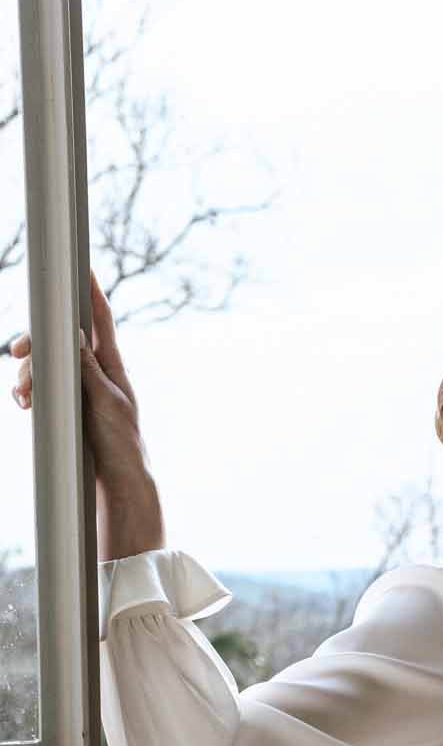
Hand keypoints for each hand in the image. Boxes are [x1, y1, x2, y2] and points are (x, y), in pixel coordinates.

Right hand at [9, 269, 165, 559]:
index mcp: (111, 366)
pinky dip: (28, 389)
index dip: (91, 291)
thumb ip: (91, 372)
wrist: (119, 480)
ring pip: (43, 363)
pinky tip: (24, 402)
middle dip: (34, 342)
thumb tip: (76, 339)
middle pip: (58, 338)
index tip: (83, 265)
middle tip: (16, 353)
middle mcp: (94, 371)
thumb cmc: (122, 444)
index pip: (100, 320)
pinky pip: (40, 386)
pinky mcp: (67, 406)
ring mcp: (79, 388)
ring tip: (23, 395)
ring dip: (26, 372)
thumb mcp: (108, 405)